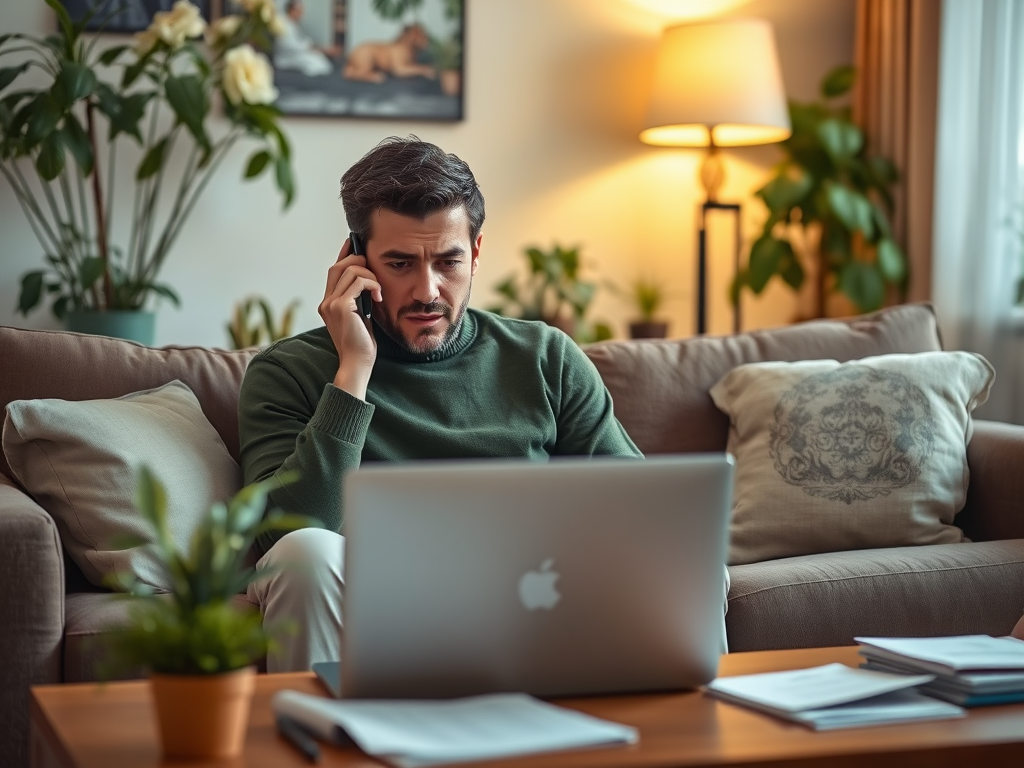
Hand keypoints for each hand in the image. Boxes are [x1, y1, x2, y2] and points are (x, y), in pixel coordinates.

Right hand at [318, 238, 381, 399]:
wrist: (358, 363)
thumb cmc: (361, 343)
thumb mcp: (360, 315)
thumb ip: (359, 298)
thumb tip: (368, 279)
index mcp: (328, 303)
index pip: (334, 271)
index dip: (344, 255)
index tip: (354, 244)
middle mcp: (325, 301)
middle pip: (338, 267)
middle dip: (358, 261)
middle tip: (373, 268)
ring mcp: (331, 304)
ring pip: (350, 272)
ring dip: (369, 275)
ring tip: (379, 291)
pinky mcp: (341, 307)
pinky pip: (359, 282)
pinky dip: (372, 285)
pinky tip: (379, 297)